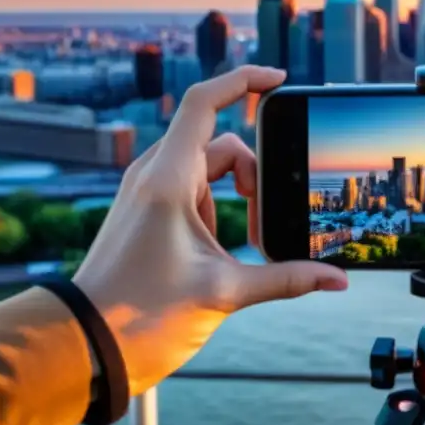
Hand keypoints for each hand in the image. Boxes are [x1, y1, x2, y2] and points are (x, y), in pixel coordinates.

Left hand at [72, 65, 347, 395]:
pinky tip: (227, 246)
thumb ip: (287, 279)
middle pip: (221, 145)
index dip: (244, 81)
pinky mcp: (147, 209)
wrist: (87, 344)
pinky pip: (194, 189)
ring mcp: (148, 191)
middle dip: (256, 174)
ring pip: (209, 169)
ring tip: (250, 243)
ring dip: (239, 195)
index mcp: (168, 179)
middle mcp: (154, 174)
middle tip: (270, 218)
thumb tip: (336, 279)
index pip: (205, 103)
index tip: (280, 80)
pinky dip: (219, 205)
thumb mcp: (224, 293)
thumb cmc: (142, 315)